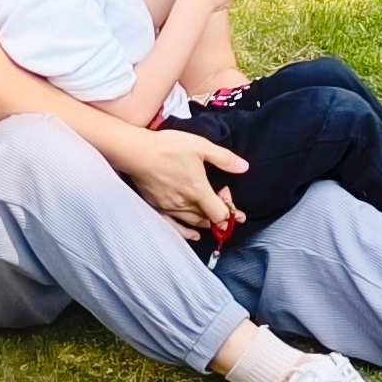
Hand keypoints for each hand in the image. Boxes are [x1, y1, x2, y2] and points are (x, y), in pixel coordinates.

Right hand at [109, 116, 249, 236]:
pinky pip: (174, 227)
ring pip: (194, 223)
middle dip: (221, 215)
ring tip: (213, 217)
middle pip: (209, 219)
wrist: (137, 152)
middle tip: (226, 204)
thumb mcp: (201, 146)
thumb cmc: (168, 147)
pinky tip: (193, 235)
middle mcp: (185, 204)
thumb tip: (244, 167)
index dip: (231, 211)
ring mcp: (170, 208)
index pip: (220, 213)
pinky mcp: (158, 208)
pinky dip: (187, 233)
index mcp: (198, 191)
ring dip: (207, 222)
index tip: (232, 203)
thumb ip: (224, 158)